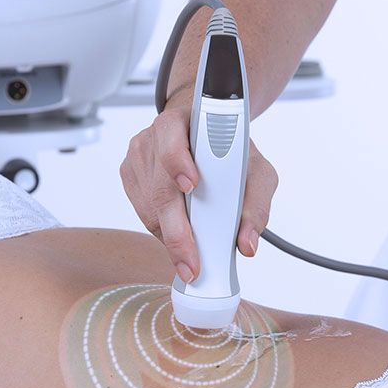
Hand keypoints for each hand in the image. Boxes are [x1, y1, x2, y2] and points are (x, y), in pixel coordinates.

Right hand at [120, 98, 278, 283]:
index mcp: (185, 123)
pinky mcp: (130, 174)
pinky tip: (179, 234)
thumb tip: (247, 244)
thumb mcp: (256, 171)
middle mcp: (155, 137)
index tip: (192, 185)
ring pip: (149, 208)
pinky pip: (142, 211)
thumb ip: (257, 205)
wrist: (207, 133)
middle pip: (160, 189)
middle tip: (192, 264)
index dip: (179, 162)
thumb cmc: (231, 150)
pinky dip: (161, 230)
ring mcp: (138, 156)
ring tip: (191, 256)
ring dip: (170, 236)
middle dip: (177, 233)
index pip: (174, 139)